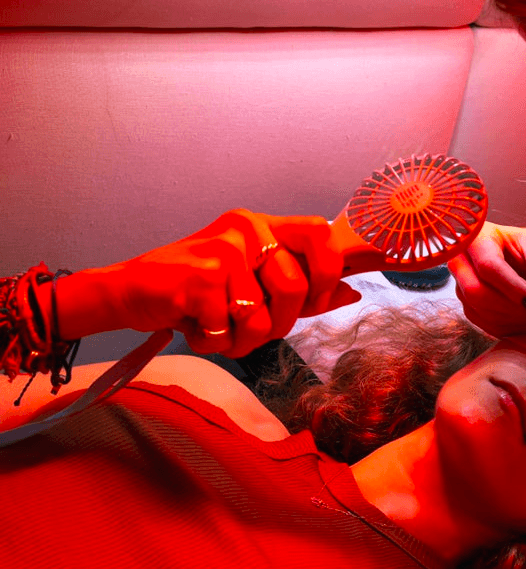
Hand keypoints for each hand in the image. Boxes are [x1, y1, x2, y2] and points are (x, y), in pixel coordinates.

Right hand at [106, 209, 360, 357]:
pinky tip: (196, 326)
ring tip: (218, 327)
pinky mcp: (200, 275)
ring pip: (262, 319)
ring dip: (241, 341)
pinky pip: (229, 329)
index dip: (329, 271)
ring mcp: (223, 248)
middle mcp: (246, 228)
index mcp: (265, 226)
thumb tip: (351, 291)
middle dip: (279, 325)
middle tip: (251, 327)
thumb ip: (304, 289)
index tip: (315, 301)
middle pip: (296, 287)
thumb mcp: (256, 285)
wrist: (132, 291)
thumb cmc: (199, 290)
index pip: (321, 232)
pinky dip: (214, 342)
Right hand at [448, 222, 525, 335]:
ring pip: (480, 310)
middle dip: (510, 306)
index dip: (512, 287)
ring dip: (512, 318)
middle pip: (475, 290)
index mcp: (479, 237)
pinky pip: (484, 323)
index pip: (488, 265)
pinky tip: (525, 317)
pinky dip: (509, 326)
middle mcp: (463, 260)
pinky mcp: (469, 305)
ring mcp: (462, 285)